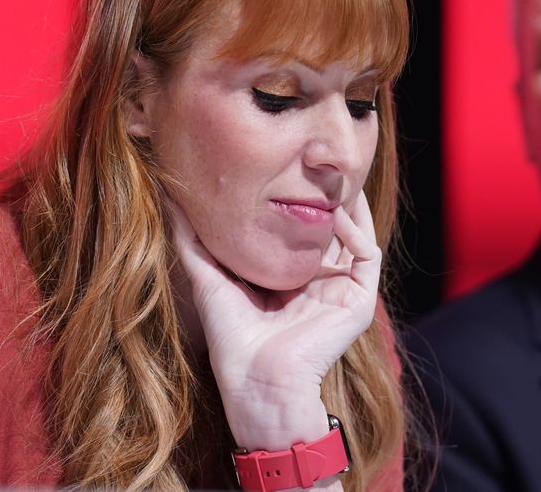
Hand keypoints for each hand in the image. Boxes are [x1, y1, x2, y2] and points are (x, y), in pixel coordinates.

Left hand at [168, 191, 380, 450]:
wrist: (256, 380)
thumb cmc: (233, 339)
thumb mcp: (210, 278)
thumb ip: (193, 241)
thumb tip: (172, 199)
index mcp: (293, 278)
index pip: (303, 229)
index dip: (299, 199)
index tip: (288, 168)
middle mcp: (323, 280)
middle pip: (334, 226)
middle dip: (329, 194)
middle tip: (318, 161)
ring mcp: (343, 289)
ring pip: (356, 234)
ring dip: (348, 204)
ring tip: (333, 177)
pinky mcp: (358, 299)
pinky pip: (368, 254)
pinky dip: (357, 229)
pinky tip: (336, 212)